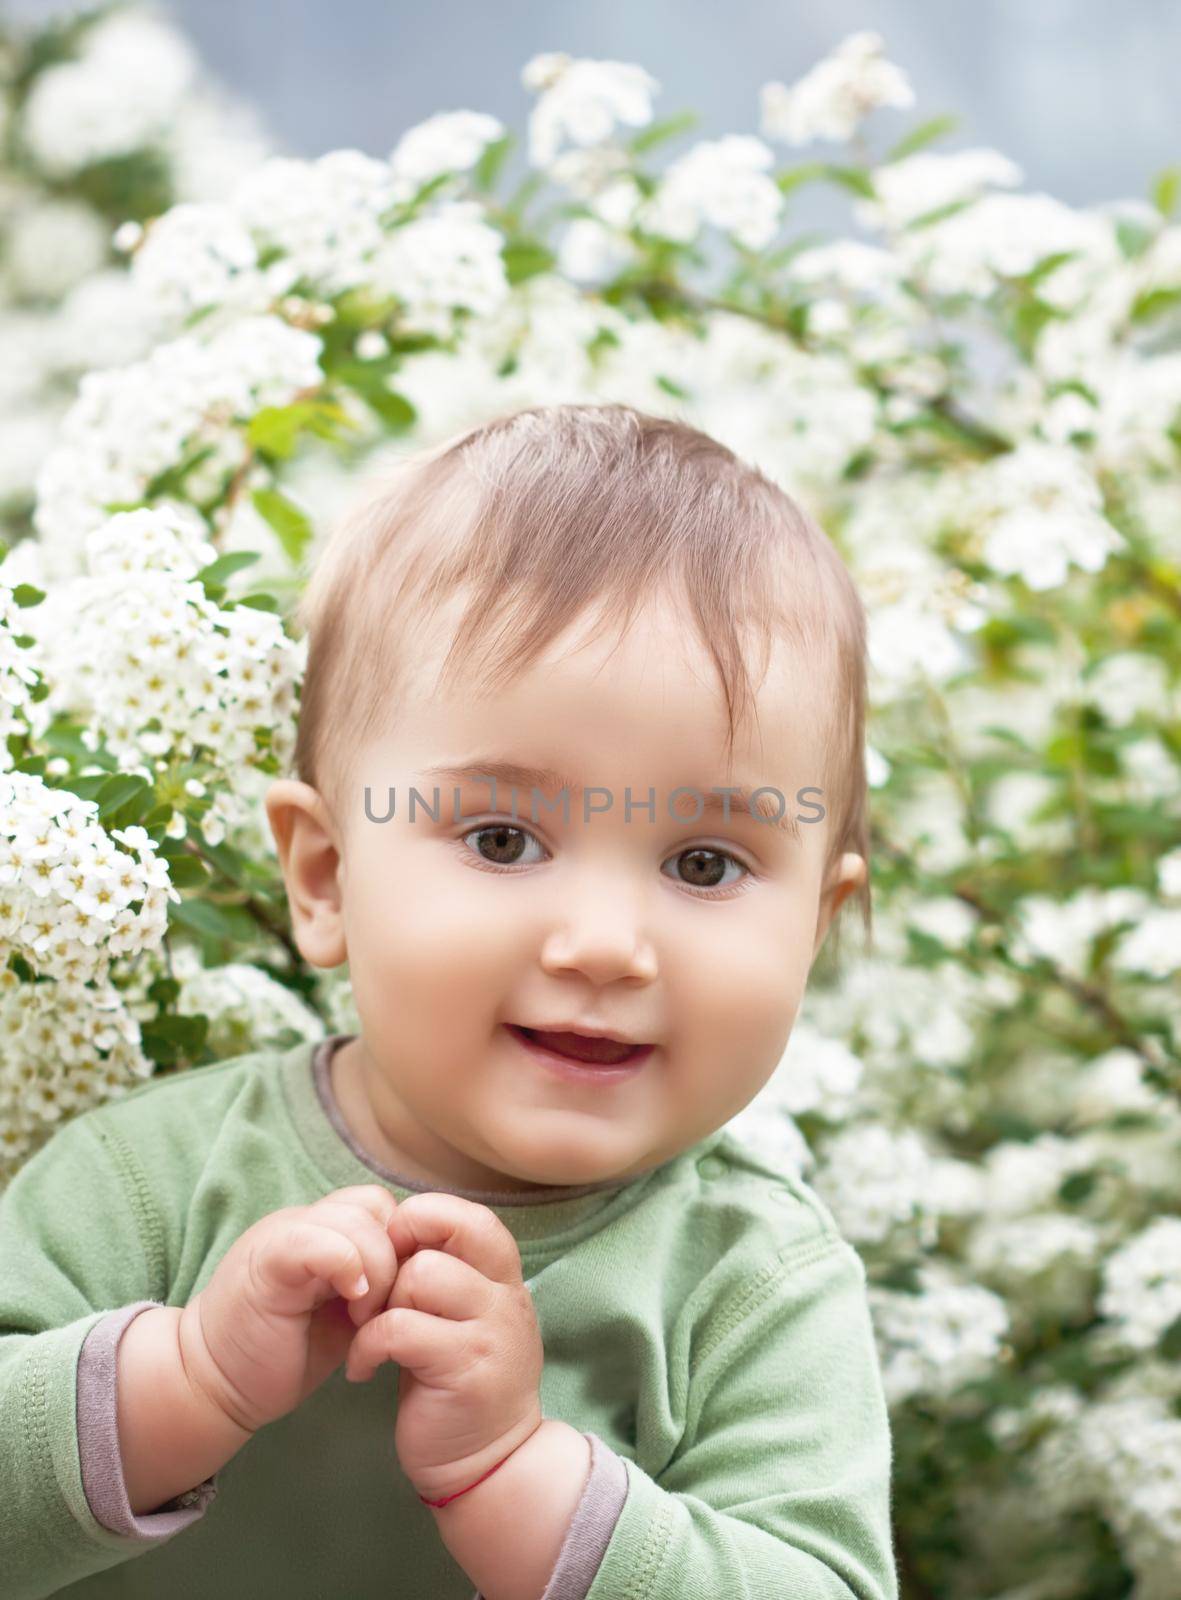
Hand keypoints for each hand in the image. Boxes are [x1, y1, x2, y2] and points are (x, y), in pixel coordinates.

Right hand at [179, 1184, 401, 1434]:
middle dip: (394, 1257)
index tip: (402, 1294)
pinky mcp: (265, 1262)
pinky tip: (351, 1303)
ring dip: (375, 1268)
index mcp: (324, 1231)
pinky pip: (315, 1239)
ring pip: (354, 1218)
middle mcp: (304, 1222)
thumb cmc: (282, 1351)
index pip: (383, 1207)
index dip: (403, 1245)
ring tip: (364, 1315)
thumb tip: (423, 1271)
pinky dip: (346, 1265)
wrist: (212, 1382)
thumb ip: (373, 1282)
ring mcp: (282, 1236)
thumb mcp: (343, 1312)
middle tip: (384, 1308)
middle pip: (375, 1205)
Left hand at [344, 1192, 544, 1504]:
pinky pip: (400, 1329)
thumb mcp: (464, 1318)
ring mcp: (490, 1333)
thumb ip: (445, 1275)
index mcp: (504, 1278)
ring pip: (421, 1276)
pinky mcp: (465, 1371)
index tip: (394, 1255)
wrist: (491, 1463)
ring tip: (371, 1334)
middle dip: (395, 1257)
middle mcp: (505, 1298)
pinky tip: (363, 1370)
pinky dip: (367, 1346)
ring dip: (381, 1303)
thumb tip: (393, 1232)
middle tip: (376, 1294)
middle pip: (443, 1234)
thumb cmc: (461, 1382)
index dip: (424, 1219)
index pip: (471, 1215)